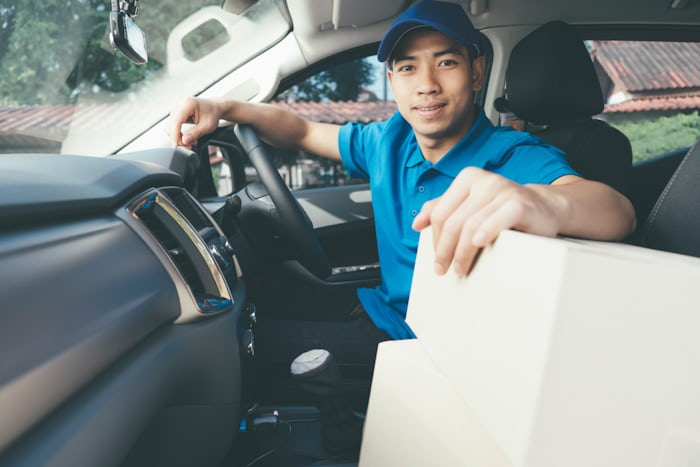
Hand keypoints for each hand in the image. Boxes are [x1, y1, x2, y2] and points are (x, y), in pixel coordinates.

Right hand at [167, 97, 222, 147]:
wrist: (214, 107)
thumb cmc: (212, 113)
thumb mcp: (207, 126)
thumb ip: (195, 133)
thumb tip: (184, 141)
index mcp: (188, 103)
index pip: (176, 121)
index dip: (175, 135)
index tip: (176, 146)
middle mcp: (179, 103)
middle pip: (172, 124)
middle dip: (178, 138)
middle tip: (189, 146)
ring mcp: (176, 106)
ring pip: (171, 126)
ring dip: (179, 136)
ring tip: (191, 140)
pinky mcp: (176, 111)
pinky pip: (173, 125)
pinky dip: (178, 132)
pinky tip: (187, 136)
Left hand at [412, 167, 561, 275]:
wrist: (544, 209)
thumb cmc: (504, 212)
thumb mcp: (472, 207)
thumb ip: (445, 210)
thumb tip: (417, 223)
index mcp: (468, 178)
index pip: (441, 212)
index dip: (435, 239)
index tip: (437, 260)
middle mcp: (484, 180)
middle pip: (453, 221)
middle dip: (444, 249)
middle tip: (443, 269)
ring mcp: (502, 189)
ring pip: (470, 225)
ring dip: (462, 251)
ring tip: (460, 268)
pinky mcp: (519, 202)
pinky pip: (497, 219)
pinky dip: (486, 231)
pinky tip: (478, 243)